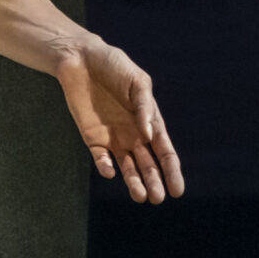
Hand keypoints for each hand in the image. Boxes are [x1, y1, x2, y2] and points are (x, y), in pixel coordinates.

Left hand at [53, 38, 184, 203]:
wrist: (80, 58)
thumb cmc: (113, 65)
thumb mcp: (137, 80)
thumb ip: (144, 106)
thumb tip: (149, 135)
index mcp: (150, 121)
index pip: (165, 152)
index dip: (172, 171)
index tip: (178, 190)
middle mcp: (134, 134)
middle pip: (148, 165)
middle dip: (154, 182)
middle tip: (158, 199)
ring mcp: (113, 137)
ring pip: (126, 167)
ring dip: (133, 182)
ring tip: (140, 196)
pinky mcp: (92, 137)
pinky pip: (100, 157)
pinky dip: (105, 166)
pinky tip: (110, 172)